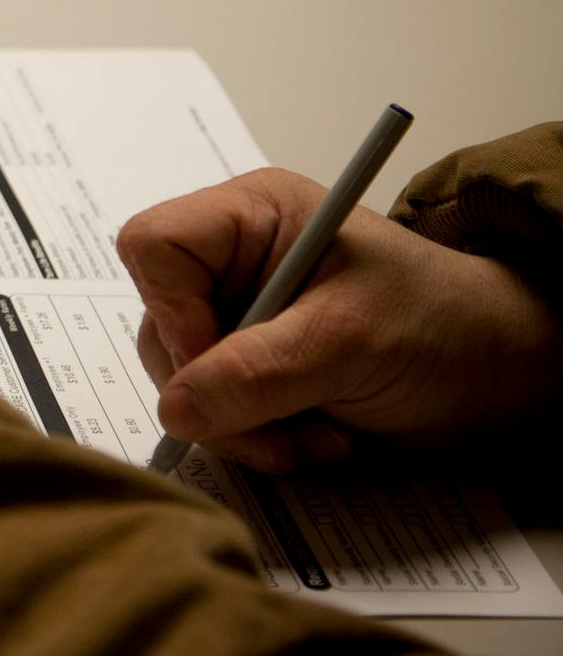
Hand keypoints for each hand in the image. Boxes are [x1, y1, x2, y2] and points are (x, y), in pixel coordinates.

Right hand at [120, 169, 562, 471]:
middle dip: (217, 392)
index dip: (170, 310)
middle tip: (276, 433)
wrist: (500, 375)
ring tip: (313, 439)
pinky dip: (257, 439)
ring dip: (243, 427)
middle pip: (161, 324)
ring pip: (185, 379)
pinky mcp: (253, 366)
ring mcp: (241, 315)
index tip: (217, 367)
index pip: (154, 246)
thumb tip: (175, 411)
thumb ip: (256, 373)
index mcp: (251, 216)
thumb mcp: (348, 341)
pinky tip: (316, 439)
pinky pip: (215, 410)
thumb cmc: (441, 324)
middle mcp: (233, 261)